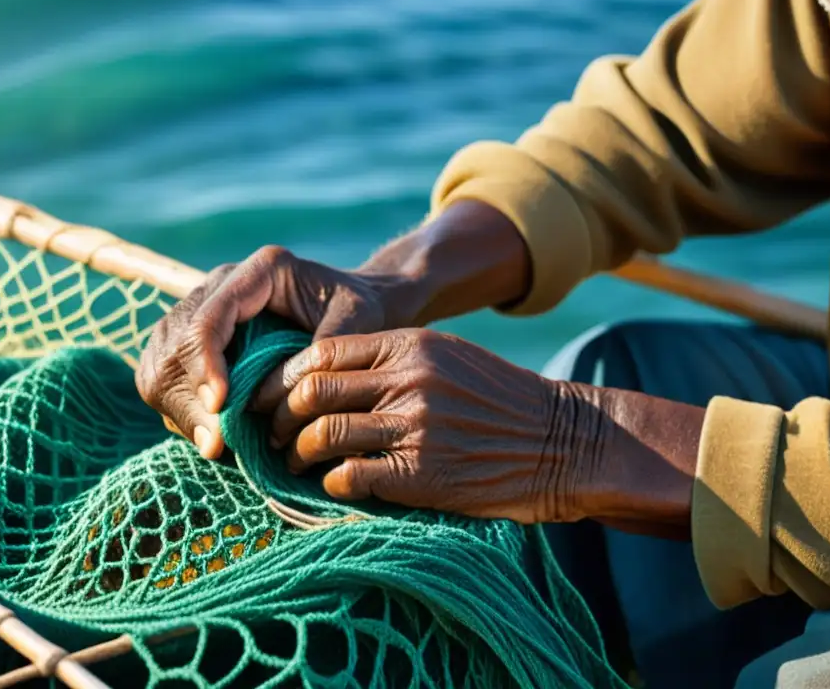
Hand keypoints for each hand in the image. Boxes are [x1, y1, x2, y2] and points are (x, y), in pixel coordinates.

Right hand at [135, 246, 422, 458]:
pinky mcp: (198, 339)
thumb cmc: (363, 312)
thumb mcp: (359, 322)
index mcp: (261, 271)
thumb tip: (290, 391)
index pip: (210, 316)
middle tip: (216, 443)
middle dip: (188, 395)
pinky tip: (206, 434)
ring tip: (213, 444)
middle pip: (174, 341)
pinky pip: (163, 374)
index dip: (206, 363)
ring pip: (160, 359)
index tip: (220, 406)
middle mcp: (223, 284)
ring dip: (178, 407)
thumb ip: (326, 351)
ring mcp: (204, 309)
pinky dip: (177, 409)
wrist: (357, 305)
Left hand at [253, 328, 704, 531]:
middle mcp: (408, 379)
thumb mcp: (448, 356)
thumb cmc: (498, 400)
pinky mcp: (424, 473)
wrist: (563, 441)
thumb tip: (323, 374)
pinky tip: (334, 485)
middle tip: (271, 435)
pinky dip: (332, 483)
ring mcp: (416, 426)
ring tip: (294, 464)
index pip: (320, 353)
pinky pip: (352, 477)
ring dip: (297, 454)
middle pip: (311, 392)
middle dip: (278, 417)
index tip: (266, 398)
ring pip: (323, 435)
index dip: (282, 377)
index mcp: (411, 343)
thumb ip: (392, 358)